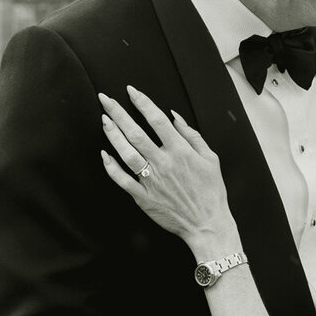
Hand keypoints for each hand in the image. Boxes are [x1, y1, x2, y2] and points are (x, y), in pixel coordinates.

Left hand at [99, 88, 234, 250]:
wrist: (207, 224)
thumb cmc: (211, 192)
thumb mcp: (210, 158)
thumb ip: (192, 135)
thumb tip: (174, 116)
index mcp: (180, 151)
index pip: (157, 120)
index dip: (142, 103)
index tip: (131, 91)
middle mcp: (163, 163)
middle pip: (136, 133)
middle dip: (118, 113)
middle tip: (105, 99)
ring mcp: (151, 180)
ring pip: (126, 153)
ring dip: (113, 135)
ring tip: (104, 120)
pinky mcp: (143, 197)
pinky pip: (122, 180)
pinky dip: (111, 167)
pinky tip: (104, 154)